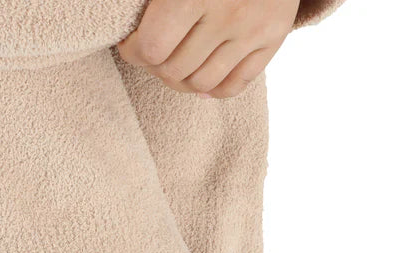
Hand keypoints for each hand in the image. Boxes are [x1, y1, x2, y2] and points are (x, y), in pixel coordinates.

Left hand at [118, 0, 300, 98]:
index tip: (130, 44)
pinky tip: (201, 76)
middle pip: (175, 71)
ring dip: (182, 80)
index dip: (133, 51)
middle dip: (155, 67)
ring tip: (174, 64)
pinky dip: (213, 89)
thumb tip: (128, 25)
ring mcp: (252, 31)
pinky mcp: (272, 40)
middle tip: (152, 53)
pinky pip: (235, 86)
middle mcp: (227, 15)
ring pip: (203, 84)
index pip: (152, 48)